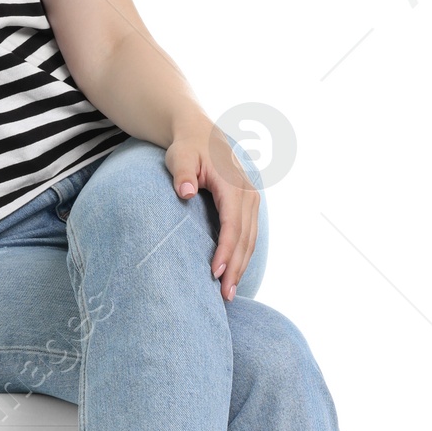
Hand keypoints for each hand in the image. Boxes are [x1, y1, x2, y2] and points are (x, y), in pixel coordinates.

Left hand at [163, 123, 260, 301]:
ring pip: (250, 240)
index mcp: (233, 184)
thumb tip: (186, 192)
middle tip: (225, 296)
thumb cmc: (187, 147)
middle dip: (236, 268)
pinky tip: (235, 274)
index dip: (226, 251)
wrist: (200, 134)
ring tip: (230, 293)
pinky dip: (243, 256)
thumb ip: (182, 173)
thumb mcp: (179, 156)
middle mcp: (249, 194)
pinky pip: (249, 235)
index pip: (232, 225)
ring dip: (242, 267)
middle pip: (245, 238)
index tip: (215, 274)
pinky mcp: (249, 206)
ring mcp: (252, 200)